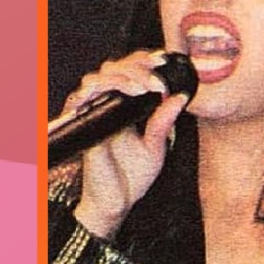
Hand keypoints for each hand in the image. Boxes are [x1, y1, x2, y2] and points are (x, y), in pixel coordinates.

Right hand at [51, 51, 188, 239]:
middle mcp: (106, 106)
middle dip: (136, 66)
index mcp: (124, 107)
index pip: (129, 71)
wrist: (115, 203)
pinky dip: (102, 88)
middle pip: (113, 67)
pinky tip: (124, 93)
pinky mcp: (82, 124)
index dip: (143, 60)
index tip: (163, 61)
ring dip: (123, 76)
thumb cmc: (131, 177)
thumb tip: (181, 97)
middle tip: (156, 81)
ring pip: (98, 76)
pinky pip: (83, 96)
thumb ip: (164, 121)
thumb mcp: (156, 146)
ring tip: (143, 88)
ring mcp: (93, 113)